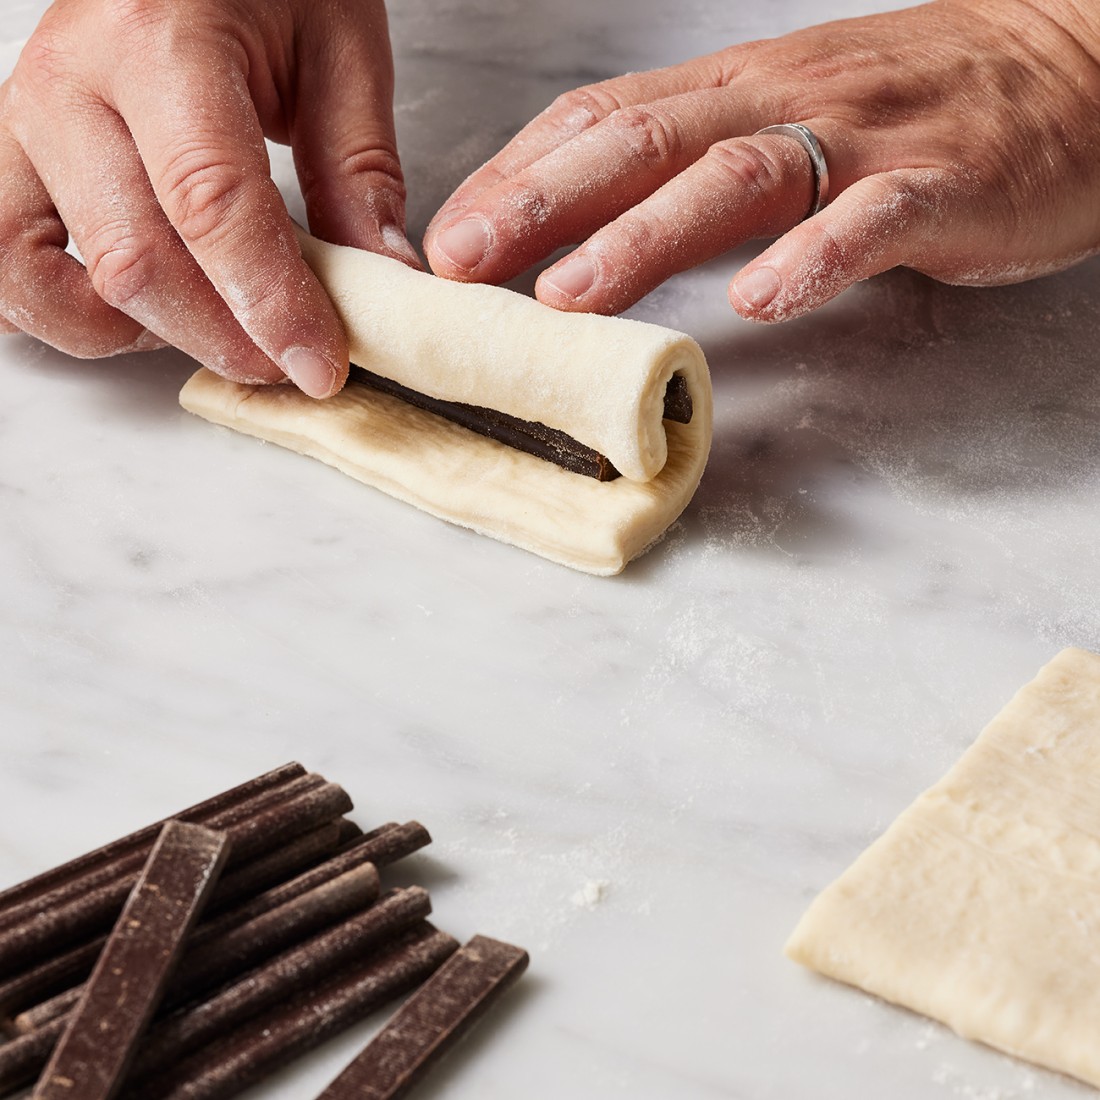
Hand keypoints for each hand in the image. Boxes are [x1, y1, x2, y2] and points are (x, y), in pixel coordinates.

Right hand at [0, 0, 414, 395]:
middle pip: (135, 260)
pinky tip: (133, 320)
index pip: (210, 204)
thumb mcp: (339, 49)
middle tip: (289, 364)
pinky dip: (59, 313)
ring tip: (214, 334)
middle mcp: (71, 83)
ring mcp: (24, 122)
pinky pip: (4, 262)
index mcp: (158, 40)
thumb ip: (360, 167)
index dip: (269, 303)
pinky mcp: (9, 155)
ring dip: (137, 337)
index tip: (319, 365)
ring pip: (48, 278)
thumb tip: (381, 278)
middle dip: (221, 338)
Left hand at [424, 0, 1099, 321]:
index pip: (602, 117)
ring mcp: (863, 143)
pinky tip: (762, 302)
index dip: (517, 175)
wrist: (1071, 63)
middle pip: (643, 140)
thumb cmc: (908, 105)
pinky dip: (812, 259)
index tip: (446, 236)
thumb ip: (688, 163)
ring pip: (737, 178)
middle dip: (541, 201)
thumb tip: (585, 225)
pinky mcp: (942, 187)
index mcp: (734, 91)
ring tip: (569, 292)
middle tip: (463, 261)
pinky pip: (871, 222)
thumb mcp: (779, 118)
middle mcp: (782, 103)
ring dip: (643, 237)